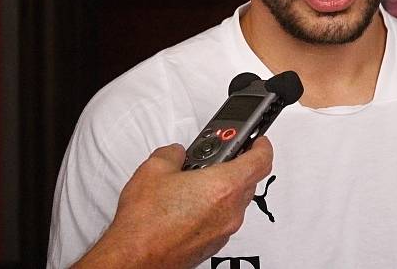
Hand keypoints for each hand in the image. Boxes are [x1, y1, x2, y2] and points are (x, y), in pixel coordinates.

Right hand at [73, 137, 272, 268]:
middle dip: (236, 165)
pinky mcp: (214, 244)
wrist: (133, 259)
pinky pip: (223, 218)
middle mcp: (230, 210)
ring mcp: (224, 230)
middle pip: (249, 180)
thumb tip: (177, 153)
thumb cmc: (145, 223)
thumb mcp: (155, 169)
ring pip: (236, 201)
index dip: (262, 146)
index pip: (261, 160)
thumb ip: (174, 153)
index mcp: (224, 186)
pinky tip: (189, 204)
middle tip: (216, 158)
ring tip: (195, 181)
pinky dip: (214, 207)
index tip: (258, 140)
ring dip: (223, 188)